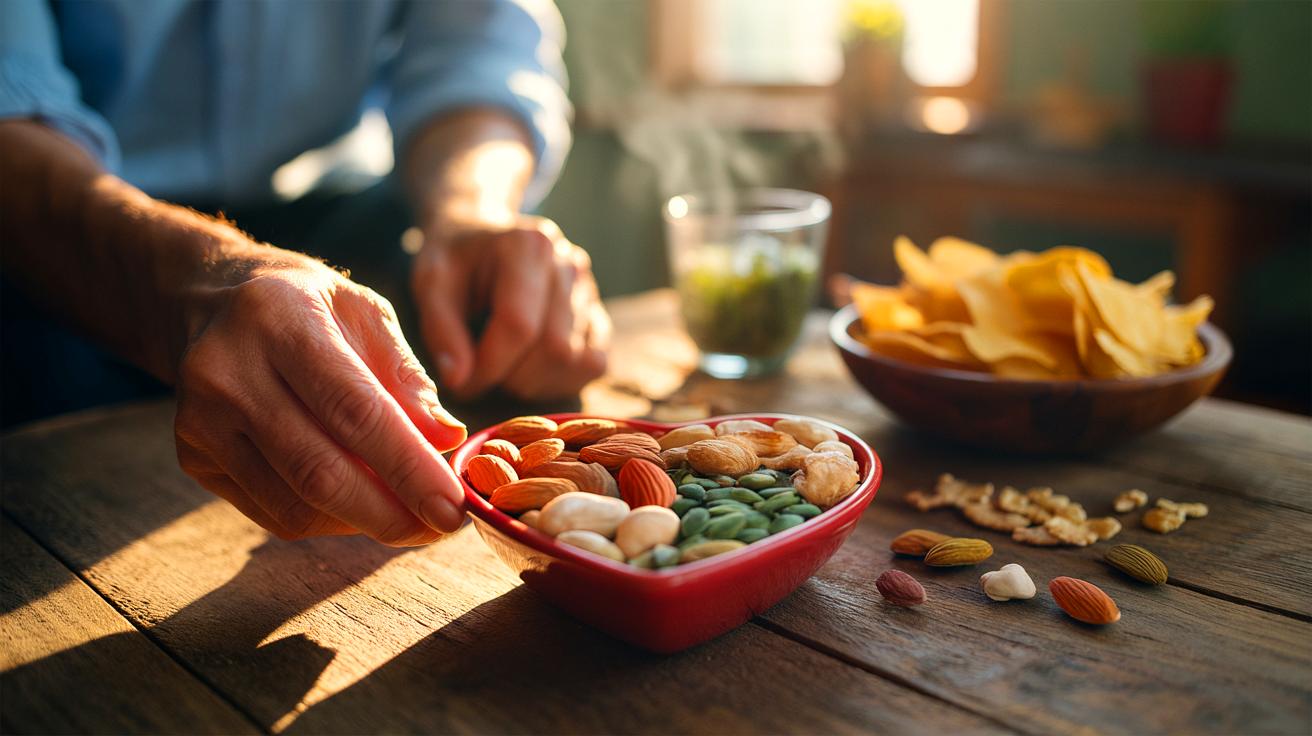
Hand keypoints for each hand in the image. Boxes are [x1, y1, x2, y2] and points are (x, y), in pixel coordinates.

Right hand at [174, 252, 467, 544]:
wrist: (212, 300)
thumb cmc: (307, 307)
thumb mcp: (366, 314)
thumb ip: (406, 377)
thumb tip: (448, 440)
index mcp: (280, 322)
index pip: (354, 411)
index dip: (409, 468)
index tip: (454, 507)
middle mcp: (228, 373)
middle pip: (319, 471)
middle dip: (391, 513)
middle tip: (443, 528)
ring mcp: (200, 421)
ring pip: (295, 505)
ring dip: (364, 522)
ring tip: (411, 516)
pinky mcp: (192, 458)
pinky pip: (274, 514)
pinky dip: (329, 521)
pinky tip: (361, 505)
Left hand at [412, 216, 609, 399]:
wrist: (479, 236)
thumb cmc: (454, 261)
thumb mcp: (430, 284)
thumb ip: (441, 331)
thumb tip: (459, 379)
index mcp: (529, 246)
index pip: (519, 325)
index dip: (488, 366)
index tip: (460, 379)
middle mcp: (568, 265)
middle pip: (555, 347)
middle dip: (512, 375)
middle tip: (479, 371)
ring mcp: (588, 290)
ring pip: (576, 360)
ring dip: (534, 380)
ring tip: (503, 364)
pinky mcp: (597, 314)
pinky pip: (595, 363)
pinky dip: (561, 379)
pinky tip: (529, 369)